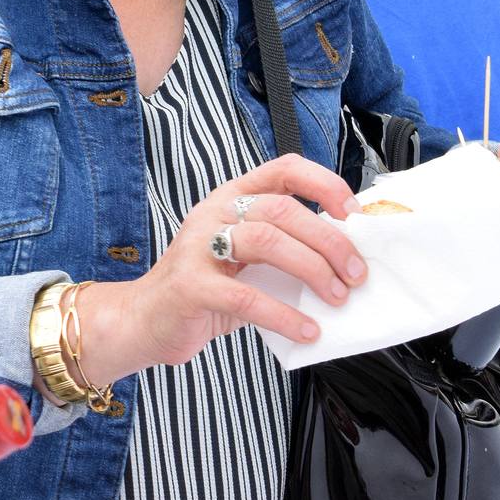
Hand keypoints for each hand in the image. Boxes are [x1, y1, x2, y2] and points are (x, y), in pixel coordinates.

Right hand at [76, 155, 363, 385]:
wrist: (144, 320)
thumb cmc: (205, 289)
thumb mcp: (245, 259)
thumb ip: (285, 248)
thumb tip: (347, 258)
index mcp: (233, 197)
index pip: (285, 169)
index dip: (325, 185)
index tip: (353, 215)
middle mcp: (215, 212)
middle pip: (282, 209)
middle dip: (329, 241)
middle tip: (355, 274)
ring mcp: (198, 246)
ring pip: (266, 241)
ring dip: (312, 270)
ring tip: (336, 298)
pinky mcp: (190, 286)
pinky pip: (245, 297)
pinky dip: (284, 315)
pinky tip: (306, 330)